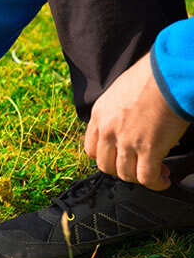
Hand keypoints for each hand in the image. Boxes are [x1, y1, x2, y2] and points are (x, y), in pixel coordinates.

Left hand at [84, 52, 188, 189]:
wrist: (168, 74)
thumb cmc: (151, 77)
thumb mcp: (120, 92)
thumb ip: (118, 112)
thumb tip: (130, 125)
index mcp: (99, 115)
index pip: (91, 148)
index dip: (106, 157)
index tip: (119, 157)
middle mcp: (108, 130)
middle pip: (105, 165)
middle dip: (121, 170)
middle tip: (138, 166)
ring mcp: (126, 141)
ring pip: (124, 174)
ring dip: (139, 177)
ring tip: (156, 173)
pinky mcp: (148, 148)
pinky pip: (146, 177)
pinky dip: (155, 183)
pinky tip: (164, 178)